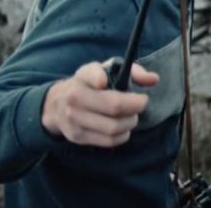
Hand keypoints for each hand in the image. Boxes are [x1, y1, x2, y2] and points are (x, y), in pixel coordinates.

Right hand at [41, 61, 158, 146]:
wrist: (57, 104)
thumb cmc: (90, 83)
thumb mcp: (107, 69)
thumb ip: (133, 71)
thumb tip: (154, 79)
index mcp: (83, 77)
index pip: (94, 75)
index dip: (104, 78)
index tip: (119, 84)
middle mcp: (74, 98)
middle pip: (113, 107)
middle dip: (135, 107)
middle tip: (141, 104)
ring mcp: (74, 119)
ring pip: (113, 127)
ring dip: (130, 123)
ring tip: (131, 117)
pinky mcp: (77, 136)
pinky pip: (108, 141)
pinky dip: (122, 136)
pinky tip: (123, 128)